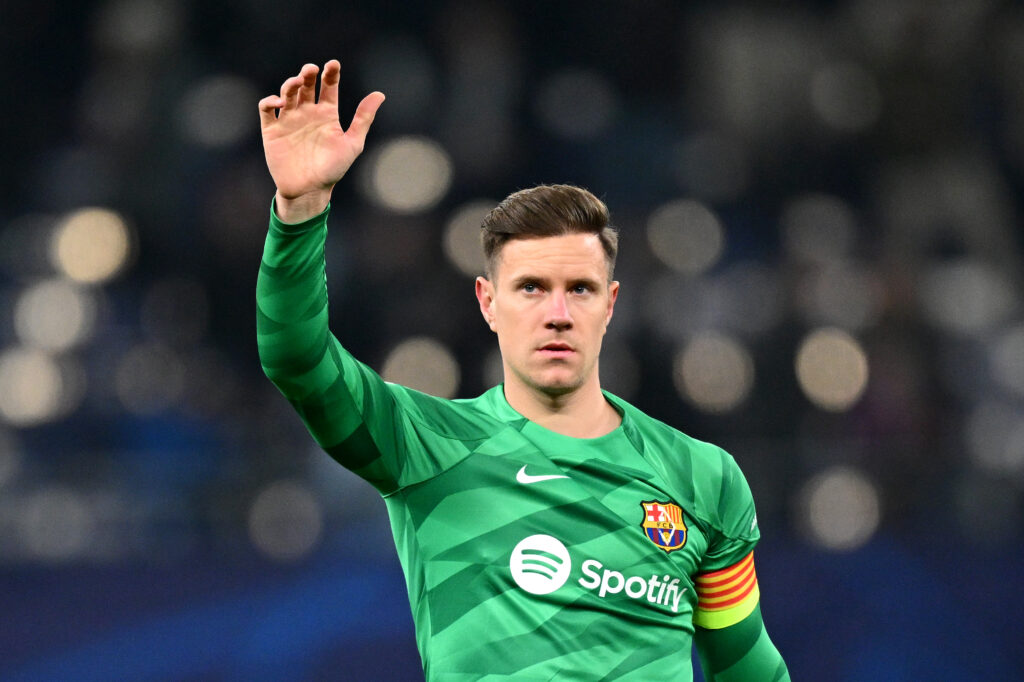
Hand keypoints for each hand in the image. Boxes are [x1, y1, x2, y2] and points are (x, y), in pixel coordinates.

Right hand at [259, 60, 383, 221]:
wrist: (310, 190)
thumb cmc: (333, 169)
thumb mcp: (352, 144)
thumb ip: (363, 118)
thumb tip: (380, 94)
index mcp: (327, 114)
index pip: (329, 87)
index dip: (331, 73)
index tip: (333, 65)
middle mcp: (308, 113)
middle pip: (306, 85)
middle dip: (308, 74)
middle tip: (311, 70)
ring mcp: (289, 120)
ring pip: (287, 93)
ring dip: (290, 84)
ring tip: (297, 82)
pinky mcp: (271, 130)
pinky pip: (266, 109)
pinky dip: (269, 101)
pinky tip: (279, 102)